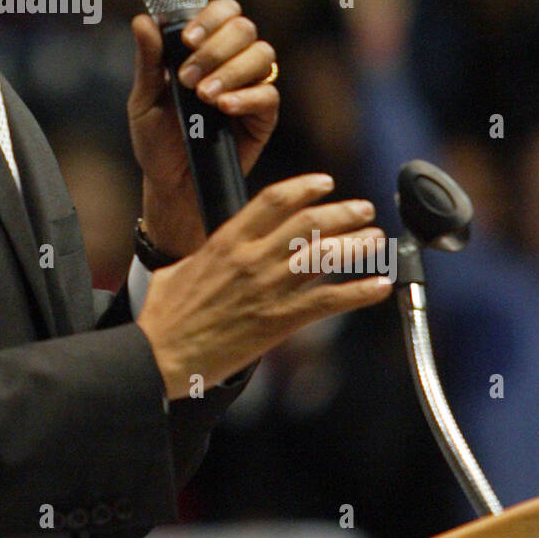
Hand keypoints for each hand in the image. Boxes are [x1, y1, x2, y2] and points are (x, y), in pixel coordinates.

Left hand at [129, 0, 279, 257]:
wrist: (170, 182)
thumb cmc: (156, 138)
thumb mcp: (144, 99)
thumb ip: (149, 60)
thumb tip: (142, 20)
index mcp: (204, 47)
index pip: (223, 11)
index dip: (210, 17)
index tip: (186, 39)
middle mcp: (233, 59)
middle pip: (245, 29)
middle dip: (215, 48)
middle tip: (187, 78)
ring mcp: (252, 85)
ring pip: (262, 55)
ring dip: (231, 71)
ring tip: (203, 97)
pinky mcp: (264, 115)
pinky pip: (268, 94)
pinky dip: (246, 96)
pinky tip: (224, 107)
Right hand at [134, 172, 392, 398]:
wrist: (159, 354)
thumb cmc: (163, 316)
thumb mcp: (178, 268)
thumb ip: (206, 256)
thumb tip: (214, 251)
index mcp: (226, 241)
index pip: (274, 200)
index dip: (305, 187)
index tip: (325, 183)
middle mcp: (251, 259)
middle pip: (309, 223)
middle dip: (343, 212)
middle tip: (363, 209)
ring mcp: (267, 290)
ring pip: (324, 257)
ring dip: (357, 245)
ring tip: (377, 239)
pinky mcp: (277, 322)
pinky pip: (327, 302)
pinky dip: (358, 293)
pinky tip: (380, 287)